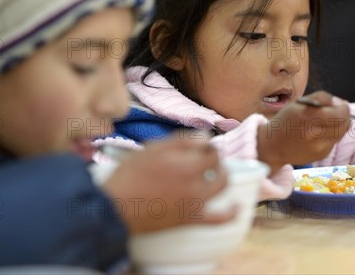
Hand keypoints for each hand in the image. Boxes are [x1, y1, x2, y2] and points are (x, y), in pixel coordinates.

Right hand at [101, 133, 235, 233]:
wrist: (116, 207)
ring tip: (216, 174)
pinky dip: (231, 213)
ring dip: (223, 177)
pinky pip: (219, 219)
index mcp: (185, 163)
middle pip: (218, 167)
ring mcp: (195, 202)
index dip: (208, 146)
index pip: (210, 150)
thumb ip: (181, 142)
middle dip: (216, 160)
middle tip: (207, 159)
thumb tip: (206, 137)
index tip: (202, 147)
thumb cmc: (129, 176)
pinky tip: (237, 208)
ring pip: (221, 186)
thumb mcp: (151, 149)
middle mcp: (195, 182)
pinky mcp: (191, 219)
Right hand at [257, 91, 349, 171]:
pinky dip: (331, 135)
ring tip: (329, 120)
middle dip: (344, 115)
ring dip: (339, 125)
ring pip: (341, 133)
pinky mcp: (320, 155)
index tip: (338, 104)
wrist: (272, 146)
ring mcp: (318, 147)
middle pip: (344, 124)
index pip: (339, 114)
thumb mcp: (298, 104)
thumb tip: (340, 103)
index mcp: (306, 117)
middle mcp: (313, 134)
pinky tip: (320, 133)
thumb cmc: (286, 121)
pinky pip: (333, 142)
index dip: (343, 107)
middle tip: (338, 111)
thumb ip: (320, 98)